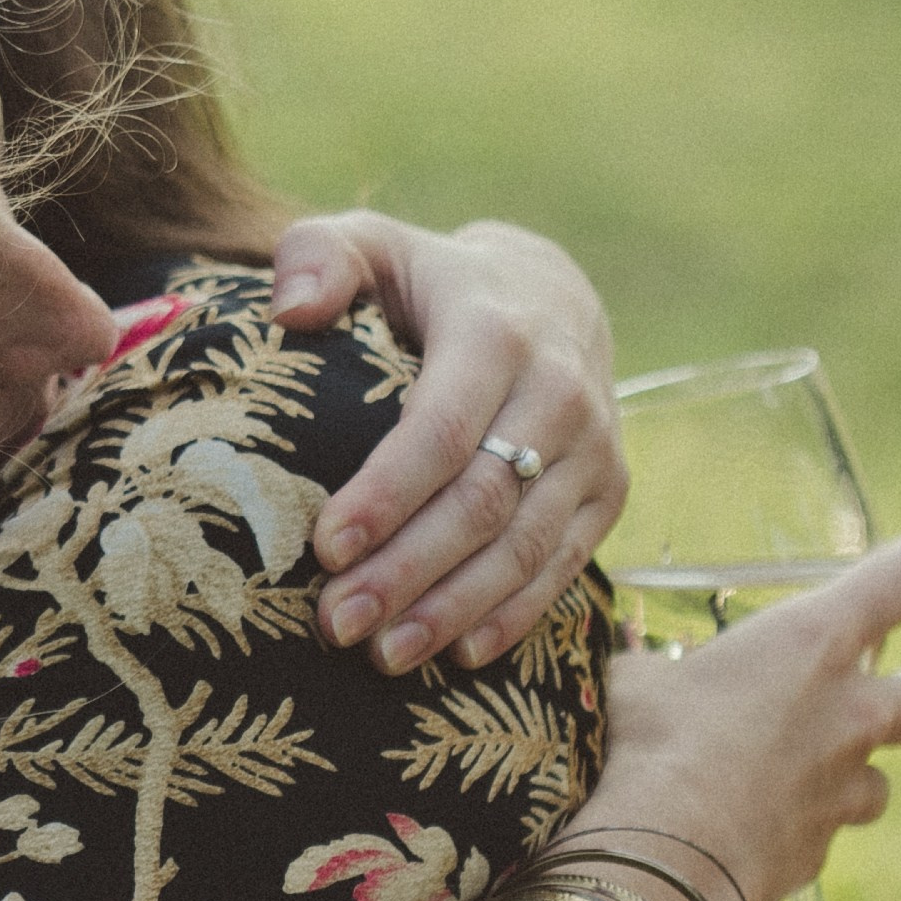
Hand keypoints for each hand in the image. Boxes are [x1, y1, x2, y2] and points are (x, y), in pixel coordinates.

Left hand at [270, 212, 622, 673]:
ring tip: (382, 654)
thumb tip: (293, 308)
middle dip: (408, 570)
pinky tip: (458, 656)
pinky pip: (565, 565)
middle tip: (336, 623)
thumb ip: (320, 256)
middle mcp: (560, 393)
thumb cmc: (426, 281)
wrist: (551, 296)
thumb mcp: (372, 243)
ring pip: (526, 545)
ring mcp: (594, 449)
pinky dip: (513, 615)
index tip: (324, 547)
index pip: (443, 427)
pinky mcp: (608, 493)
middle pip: (483, 501)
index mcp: (497, 332)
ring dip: (454, 608)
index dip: (387, 493)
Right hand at [579, 539, 900, 900]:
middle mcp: (850, 710)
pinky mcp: (819, 849)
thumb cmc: (648, 743)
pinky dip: (789, 826)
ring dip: (841, 773)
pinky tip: (738, 827)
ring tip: (784, 775)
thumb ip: (661, 670)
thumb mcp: (636, 679)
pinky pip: (818, 833)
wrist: (662, 852)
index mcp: (811, 642)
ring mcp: (845, 786)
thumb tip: (644, 674)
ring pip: (874, 779)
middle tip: (870, 693)